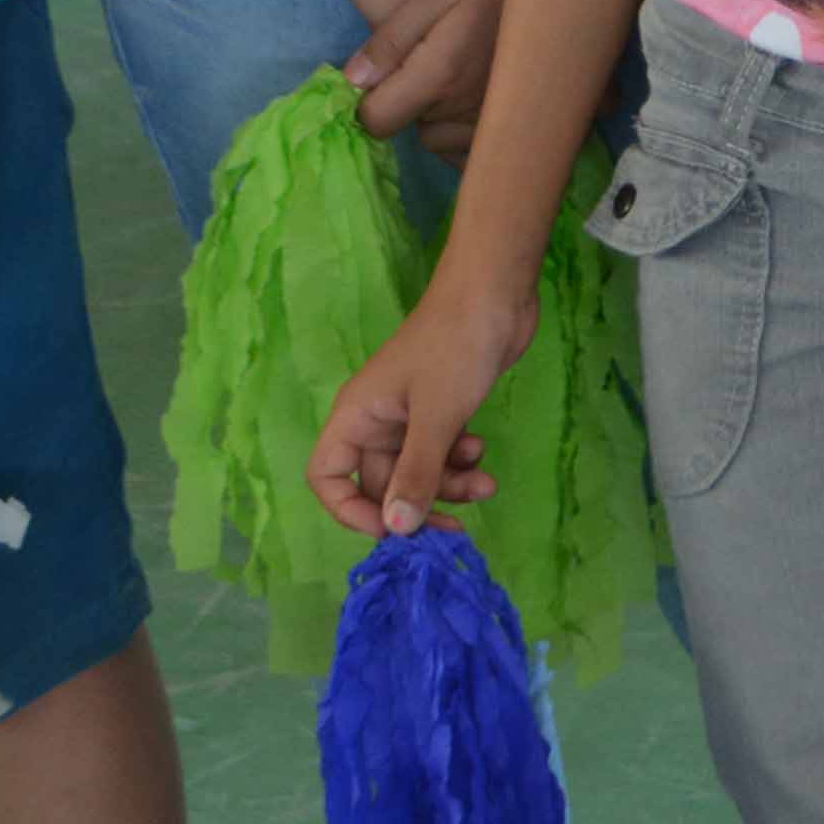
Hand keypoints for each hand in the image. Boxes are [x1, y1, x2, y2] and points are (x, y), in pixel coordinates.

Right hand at [311, 278, 530, 535]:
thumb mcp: (436, 417)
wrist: (496, 293)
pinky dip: (460, 460)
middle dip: (417, 505)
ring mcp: (410, 416)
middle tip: (453, 529)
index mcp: (356, 417)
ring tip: (485, 483)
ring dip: (449, 484)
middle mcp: (377, 421)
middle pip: (380, 483)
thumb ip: (415, 475)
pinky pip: (441, 452)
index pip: (327, 477)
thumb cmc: (455, 347)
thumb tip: (395, 530)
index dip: (352, 510)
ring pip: (418, 471)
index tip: (393, 529)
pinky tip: (481, 450)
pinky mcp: (442, 409)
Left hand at [349, 0, 513, 156]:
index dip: (371, 103)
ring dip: (447, 119)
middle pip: (417, 130)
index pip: (378, 120)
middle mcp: (470, 111)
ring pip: (450, 142)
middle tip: (437, 59)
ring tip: (466, 74)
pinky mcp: (534, 128)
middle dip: (415, 103)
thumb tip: (353, 83)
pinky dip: (477, 134)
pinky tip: (488, 97)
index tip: (385, 78)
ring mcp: (504, 123)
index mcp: (441, 76)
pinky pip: (485, 151)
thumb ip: (391, 40)